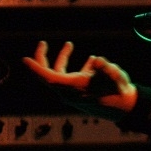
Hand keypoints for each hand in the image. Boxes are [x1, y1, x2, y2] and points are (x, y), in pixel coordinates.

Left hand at [22, 41, 136, 118]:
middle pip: (50, 75)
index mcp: (72, 88)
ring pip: (63, 74)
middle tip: (43, 44)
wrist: (125, 106)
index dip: (36, 68)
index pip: (48, 77)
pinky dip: (81, 66)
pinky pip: (76, 77)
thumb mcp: (113, 77)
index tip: (25, 59)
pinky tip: (92, 59)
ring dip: (64, 59)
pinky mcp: (84, 91)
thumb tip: (97, 60)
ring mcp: (76, 91)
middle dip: (44, 59)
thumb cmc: (117, 91)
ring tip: (69, 44)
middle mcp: (70, 90)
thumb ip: (104, 67)